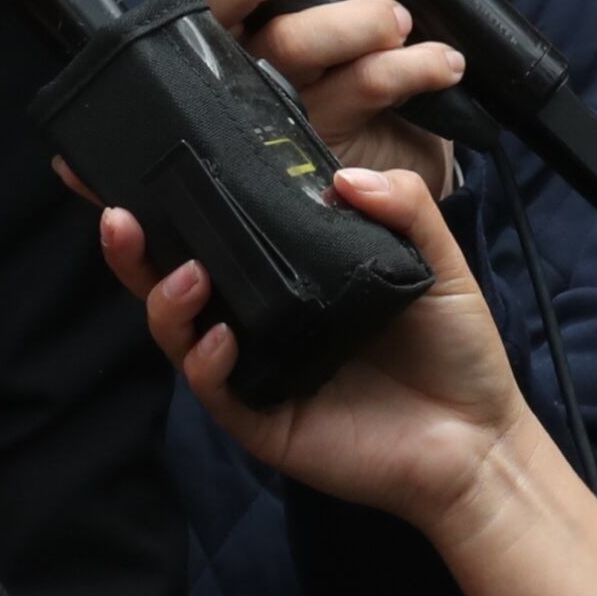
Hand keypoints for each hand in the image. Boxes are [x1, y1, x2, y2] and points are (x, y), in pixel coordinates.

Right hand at [98, 168, 527, 536]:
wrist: (480, 438)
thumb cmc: (452, 348)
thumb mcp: (438, 261)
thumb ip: (403, 207)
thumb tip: (343, 176)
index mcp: (284, 271)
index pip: (214, 228)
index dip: (166, 197)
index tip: (125, 157)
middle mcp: (255, 315)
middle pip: (169, 276)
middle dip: (131, 247)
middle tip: (116, 213)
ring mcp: (251, 368)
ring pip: (177, 331)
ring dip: (165, 299)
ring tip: (188, 275)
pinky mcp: (259, 418)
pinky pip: (214, 388)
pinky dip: (206, 361)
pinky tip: (220, 340)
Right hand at [191, 0, 464, 197]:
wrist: (410, 148)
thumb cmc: (377, 45)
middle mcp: (243, 37)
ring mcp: (265, 93)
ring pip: (284, 49)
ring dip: (363, 25)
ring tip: (410, 26)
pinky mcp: (304, 143)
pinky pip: (344, 97)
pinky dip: (404, 73)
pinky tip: (443, 65)